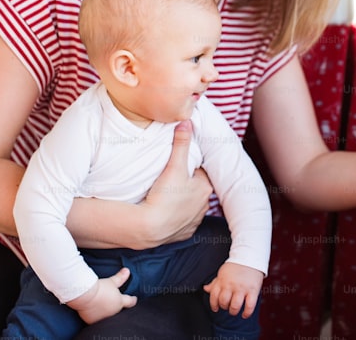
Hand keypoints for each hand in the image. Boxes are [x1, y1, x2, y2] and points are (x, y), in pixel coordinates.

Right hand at [70, 268, 136, 324]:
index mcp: (120, 302)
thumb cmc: (99, 288)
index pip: (130, 302)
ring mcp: (103, 318)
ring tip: (101, 304)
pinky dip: (96, 315)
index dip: (133, 300)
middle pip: (118, 309)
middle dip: (116, 305)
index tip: (134, 299)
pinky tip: (93, 310)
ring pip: (107, 315)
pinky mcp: (93, 321)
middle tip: (112, 300)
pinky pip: (96, 319)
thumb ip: (120, 278)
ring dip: (106, 311)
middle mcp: (113, 312)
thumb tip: (127, 270)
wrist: (85, 296)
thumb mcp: (111, 282)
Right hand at [141, 120, 211, 244]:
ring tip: (166, 195)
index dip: (188, 167)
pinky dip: (176, 216)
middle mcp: (204, 206)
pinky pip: (182, 221)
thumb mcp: (174, 165)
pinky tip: (166, 210)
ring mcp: (194, 221)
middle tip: (169, 179)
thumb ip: (181, 143)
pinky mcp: (184, 233)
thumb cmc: (165, 196)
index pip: (200, 172)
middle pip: (196, 188)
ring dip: (182, 200)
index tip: (177, 166)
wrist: (150, 227)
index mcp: (205, 188)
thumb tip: (187, 121)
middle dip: (186, 183)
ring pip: (190, 205)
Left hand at [203, 262, 263, 318]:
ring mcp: (242, 288)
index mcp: (222, 281)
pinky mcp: (253, 291)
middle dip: (224, 307)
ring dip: (233, 311)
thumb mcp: (223, 273)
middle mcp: (231, 285)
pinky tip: (244, 314)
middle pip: (224, 302)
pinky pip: (249, 306)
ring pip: (235, 305)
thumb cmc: (236, 266)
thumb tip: (205, 288)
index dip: (214, 304)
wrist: (250, 257)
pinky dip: (246, 313)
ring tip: (234, 309)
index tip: (216, 308)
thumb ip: (215, 283)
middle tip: (227, 306)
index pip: (214, 296)